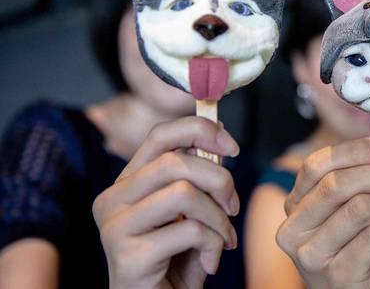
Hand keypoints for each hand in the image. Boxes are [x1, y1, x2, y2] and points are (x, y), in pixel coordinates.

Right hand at [93, 117, 240, 288]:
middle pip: (175, 162)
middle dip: (219, 180)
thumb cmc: (176, 261)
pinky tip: (210, 262)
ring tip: (223, 238)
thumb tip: (220, 135)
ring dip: (217, 217)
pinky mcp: (127, 256)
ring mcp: (115, 227)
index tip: (233, 147)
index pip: (160, 135)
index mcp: (127, 183)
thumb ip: (197, 177)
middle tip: (232, 207)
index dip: (200, 131)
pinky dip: (213, 244)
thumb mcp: (189, 213)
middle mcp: (112, 199)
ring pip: (183, 193)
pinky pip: (189, 231)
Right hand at [276, 135, 369, 288]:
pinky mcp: (337, 275)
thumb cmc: (357, 252)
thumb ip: (362, 180)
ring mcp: (311, 255)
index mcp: (295, 206)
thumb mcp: (353, 211)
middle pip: (339, 183)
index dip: (355, 150)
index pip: (317, 164)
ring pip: (362, 207)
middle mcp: (293, 230)